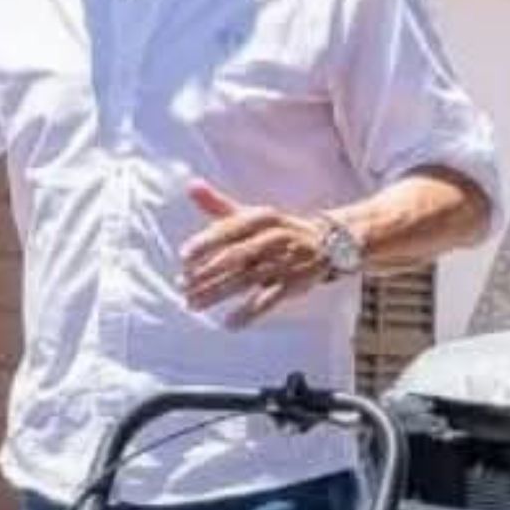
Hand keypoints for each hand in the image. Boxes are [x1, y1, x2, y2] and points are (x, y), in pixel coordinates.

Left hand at [182, 180, 333, 324]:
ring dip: (219, 293)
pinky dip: (250, 312)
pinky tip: (230, 323)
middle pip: (236, 257)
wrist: (326, 243)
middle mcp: (274, 238)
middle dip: (207, 273)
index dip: (207, 242)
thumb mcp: (251, 214)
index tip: (184, 256)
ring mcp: (285, 262)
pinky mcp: (294, 284)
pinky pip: (269, 300)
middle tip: (182, 286)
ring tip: (194, 304)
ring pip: (246, 280)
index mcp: (262, 218)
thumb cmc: (277, 229)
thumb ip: (218, 204)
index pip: (230, 229)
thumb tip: (190, 185)